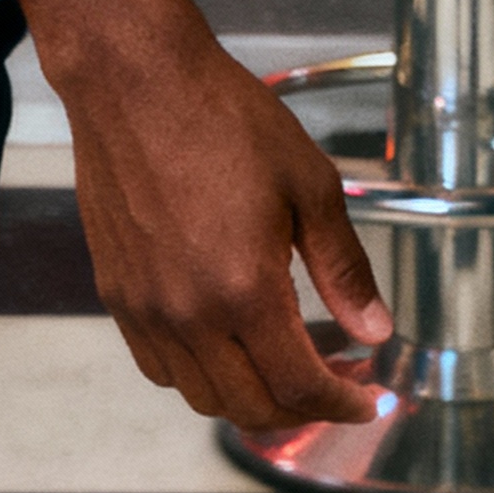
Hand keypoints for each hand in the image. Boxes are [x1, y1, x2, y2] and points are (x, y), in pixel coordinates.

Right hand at [23, 0, 393, 424]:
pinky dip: (198, 376)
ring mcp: (145, 308)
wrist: (134, 82)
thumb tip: (376, 331)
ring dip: (250, 400)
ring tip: (283, 370)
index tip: (366, 400)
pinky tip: (226, 345)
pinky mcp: (117, 293)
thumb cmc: (224, 119)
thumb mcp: (309, 185)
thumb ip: (343, 268)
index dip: (339, 404)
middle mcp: (188, 314)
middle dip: (301, 409)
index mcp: (244, 289)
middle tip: (334, 385)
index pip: (297, 386)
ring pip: (200, 396)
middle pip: (249, 408)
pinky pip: (159, 366)